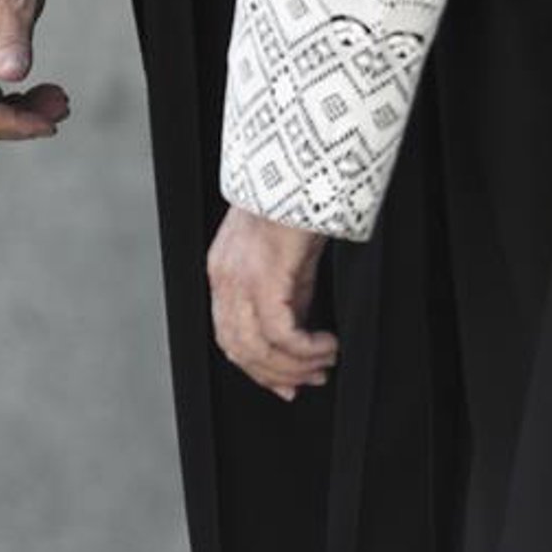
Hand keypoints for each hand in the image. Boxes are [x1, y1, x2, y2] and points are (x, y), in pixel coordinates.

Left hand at [208, 206, 338, 399]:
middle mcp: (225, 281)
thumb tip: (298, 330)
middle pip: (239, 350)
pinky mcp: (264, 278)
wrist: (297, 169)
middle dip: (277, 375)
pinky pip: (281, 334)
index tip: (285, 382)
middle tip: (310, 381)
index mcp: (223, 275)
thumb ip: (286, 295)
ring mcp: (240, 281)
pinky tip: (328, 345)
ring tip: (324, 364)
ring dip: (295, 366)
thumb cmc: (295, 205)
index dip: (257, 368)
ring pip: (258, 349)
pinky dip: (306, 350)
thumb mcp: (285, 258)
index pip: (229, 337)